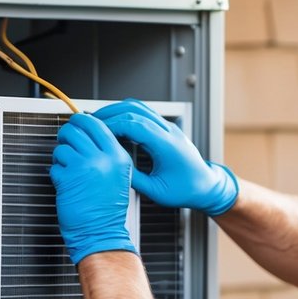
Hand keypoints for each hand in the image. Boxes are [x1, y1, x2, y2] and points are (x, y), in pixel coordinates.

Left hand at [49, 113, 137, 264]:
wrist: (101, 233)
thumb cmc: (107, 209)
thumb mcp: (118, 175)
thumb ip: (106, 152)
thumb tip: (86, 130)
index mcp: (118, 156)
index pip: (96, 123)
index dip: (81, 122)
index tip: (76, 126)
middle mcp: (103, 158)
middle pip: (76, 128)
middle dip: (67, 134)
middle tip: (66, 143)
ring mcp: (85, 167)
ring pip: (62, 146)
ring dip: (60, 157)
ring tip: (68, 170)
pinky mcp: (68, 179)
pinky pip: (54, 166)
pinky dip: (56, 174)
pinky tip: (66, 185)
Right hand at [94, 99, 237, 215]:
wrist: (207, 186)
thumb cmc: (187, 190)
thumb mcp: (158, 191)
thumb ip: (135, 180)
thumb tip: (113, 169)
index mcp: (167, 145)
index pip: (135, 125)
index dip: (112, 126)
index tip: (95, 133)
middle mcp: (168, 131)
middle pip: (134, 110)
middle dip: (109, 114)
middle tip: (90, 124)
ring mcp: (168, 127)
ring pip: (138, 106)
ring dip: (116, 110)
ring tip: (98, 121)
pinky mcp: (165, 128)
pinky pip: (143, 112)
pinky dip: (125, 112)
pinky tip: (114, 122)